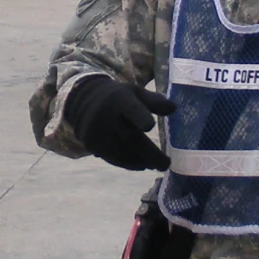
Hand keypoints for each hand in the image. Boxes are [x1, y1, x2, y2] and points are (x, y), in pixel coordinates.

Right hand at [62, 77, 176, 170]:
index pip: (131, 109)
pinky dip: (128, 164)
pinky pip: (112, 158)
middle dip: (150, 154)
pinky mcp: (92, 143)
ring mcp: (98, 132)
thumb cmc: (119, 98)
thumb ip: (154, 101)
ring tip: (154, 165)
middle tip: (165, 164)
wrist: (85, 101)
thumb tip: (173, 108)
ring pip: (122, 152)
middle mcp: (107, 116)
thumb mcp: (135, 93)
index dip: (140, 117)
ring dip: (140, 161)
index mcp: (121, 100)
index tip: (150, 126)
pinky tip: (140, 165)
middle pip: (131, 138)